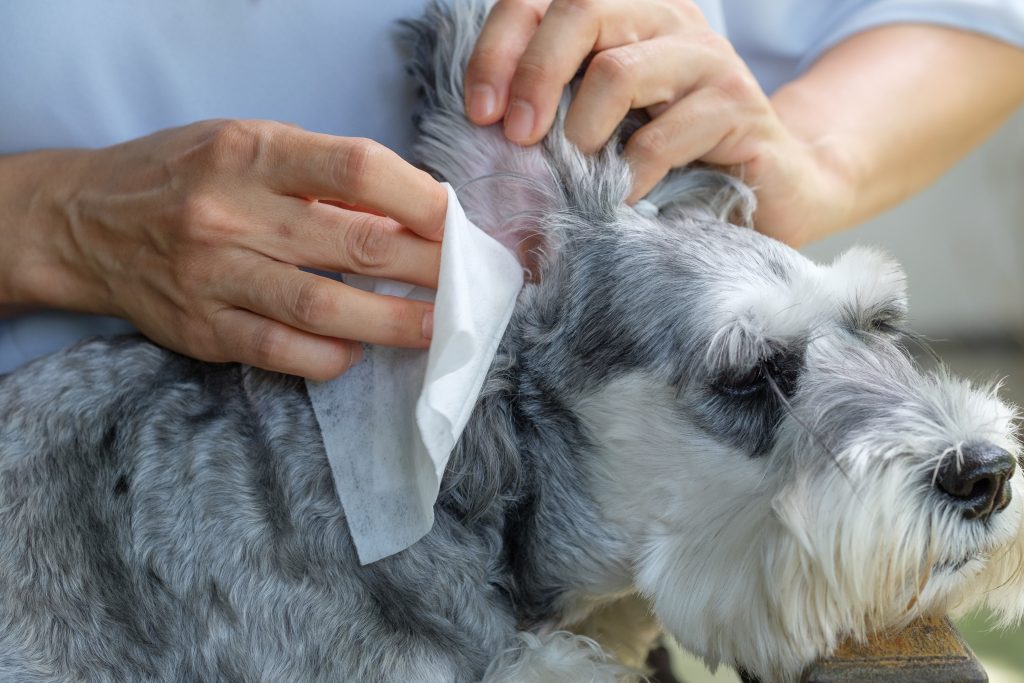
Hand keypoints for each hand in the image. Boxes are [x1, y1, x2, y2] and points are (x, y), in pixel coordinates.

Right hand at [30, 120, 445, 378]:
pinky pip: (283, 351)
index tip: (458, 223)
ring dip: (395, 321)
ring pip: (325, 305)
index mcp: (252, 151)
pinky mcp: (203, 329)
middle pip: (356, 242)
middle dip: (428, 267)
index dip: (422, 198)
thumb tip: (412, 212)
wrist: (85, 222)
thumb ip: (322, 176)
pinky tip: (359, 351)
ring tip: (438, 327)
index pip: (359, 169)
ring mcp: (215, 275)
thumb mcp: (248, 148)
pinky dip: (331, 356)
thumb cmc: (185, 177)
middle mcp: (232, 212)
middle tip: (467, 283)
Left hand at [464, 0, 848, 243]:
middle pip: (580, 11)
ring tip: (579, 171)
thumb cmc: (668, 157)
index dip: (498, 49)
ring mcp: (706, 59)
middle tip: (518, 137)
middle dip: (534, 76)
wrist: (768, 185)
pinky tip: (623, 199)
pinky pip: (661, 138)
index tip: (478, 111)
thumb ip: (554, 105)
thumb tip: (484, 123)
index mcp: (625, 12)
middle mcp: (666, 19)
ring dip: (581, 132)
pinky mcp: (737, 107)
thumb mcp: (602, 121)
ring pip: (618, 70)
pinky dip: (628, 176)